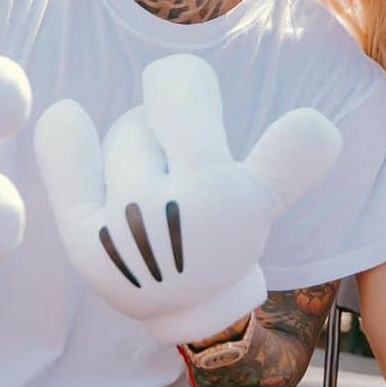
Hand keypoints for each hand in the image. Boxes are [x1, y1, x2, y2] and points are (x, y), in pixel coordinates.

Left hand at [34, 53, 341, 343]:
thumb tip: (321, 126)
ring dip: (136, 148)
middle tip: (178, 159)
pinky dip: (65, 138)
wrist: (189, 306)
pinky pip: (64, 164)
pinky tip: (69, 117)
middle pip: (145, 116)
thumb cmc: (223, 236)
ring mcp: (118, 223)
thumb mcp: (262, 200)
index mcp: (220, 193)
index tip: (184, 86)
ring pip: (120, 138)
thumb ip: (289, 159)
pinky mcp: (83, 240)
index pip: (179, 89)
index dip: (182, 80)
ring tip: (153, 182)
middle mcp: (164, 208)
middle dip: (164, 126)